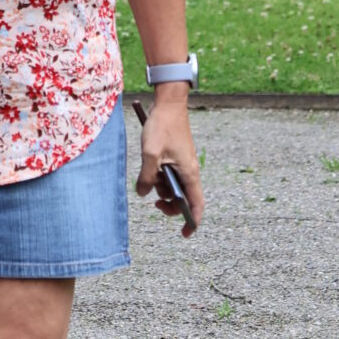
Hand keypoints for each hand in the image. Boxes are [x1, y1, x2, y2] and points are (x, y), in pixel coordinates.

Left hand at [135, 94, 204, 235]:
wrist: (168, 104)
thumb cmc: (162, 127)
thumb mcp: (150, 155)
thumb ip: (146, 177)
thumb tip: (142, 193)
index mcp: (189, 173)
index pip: (197, 204)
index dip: (193, 221)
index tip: (185, 234)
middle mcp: (190, 171)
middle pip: (184, 199)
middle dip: (170, 205)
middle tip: (154, 203)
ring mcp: (183, 164)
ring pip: (174, 187)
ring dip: (162, 188)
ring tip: (149, 178)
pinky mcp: (176, 158)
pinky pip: (170, 175)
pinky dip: (160, 177)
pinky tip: (150, 169)